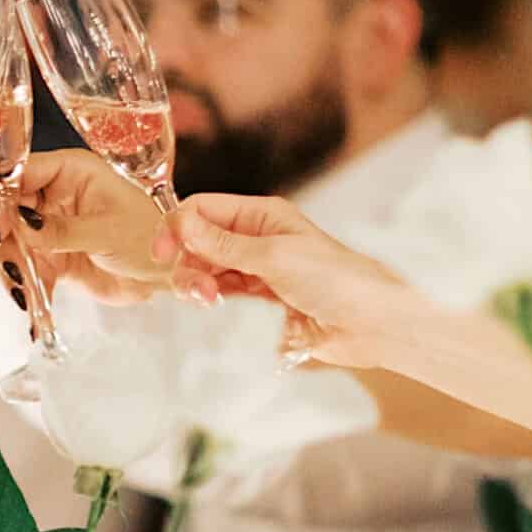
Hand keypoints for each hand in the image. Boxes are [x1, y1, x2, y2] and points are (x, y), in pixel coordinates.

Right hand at [17, 148, 168, 300]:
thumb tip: (23, 225)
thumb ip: (62, 229)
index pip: (23, 172)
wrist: (166, 275)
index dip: (3, 193)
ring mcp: (51, 227)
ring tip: (23, 291)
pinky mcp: (52, 256)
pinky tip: (32, 305)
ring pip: (15, 243)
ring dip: (15, 268)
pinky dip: (28, 287)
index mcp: (71, 172)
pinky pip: (28, 268)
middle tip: (9, 264)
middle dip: (6, 238)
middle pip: (10, 209)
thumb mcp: (107, 231)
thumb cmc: (152, 238)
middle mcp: (55, 195)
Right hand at [151, 194, 413, 367]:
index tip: (160, 254)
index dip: (176, 227)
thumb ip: (223, 244)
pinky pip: (224, 290)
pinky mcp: (264, 297)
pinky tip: (215, 303)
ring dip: (198, 282)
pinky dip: (213, 295)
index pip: (203, 209)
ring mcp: (259, 267)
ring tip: (208, 301)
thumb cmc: (336, 279)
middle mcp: (257, 237)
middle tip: (196, 290)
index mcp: (262, 215)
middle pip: (200, 241)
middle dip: (188, 262)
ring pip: (209, 268)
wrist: (371, 322)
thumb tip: (181, 224)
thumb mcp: (273, 257)